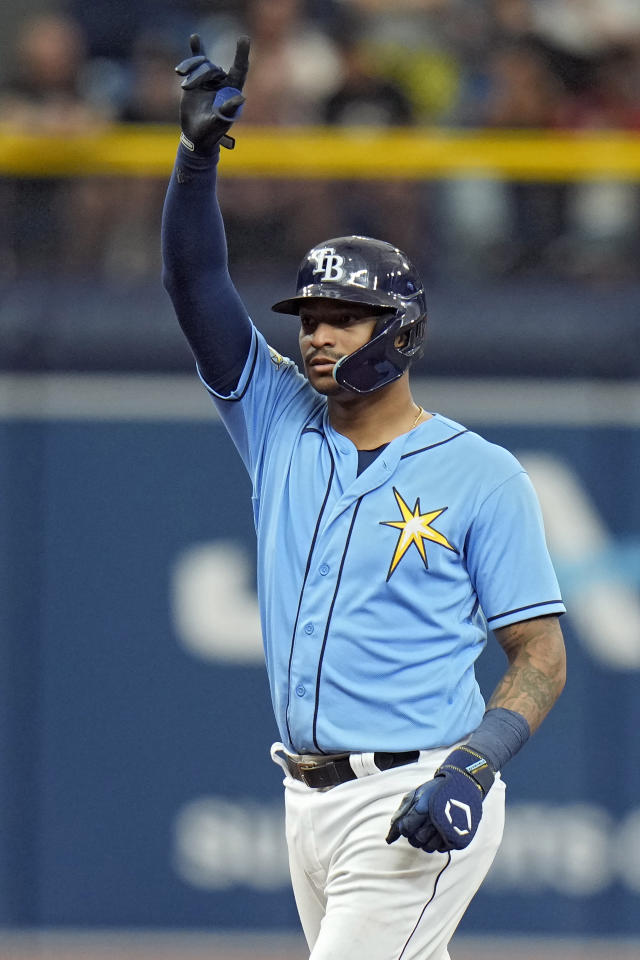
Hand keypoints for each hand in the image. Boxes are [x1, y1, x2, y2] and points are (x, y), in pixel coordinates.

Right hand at [175, 34, 249, 152]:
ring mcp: (210, 80)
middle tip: (186, 88)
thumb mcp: (219, 123)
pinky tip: (194, 38)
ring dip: (190, 67)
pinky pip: (197, 62)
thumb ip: (228, 110)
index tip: (243, 38)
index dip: (241, 54)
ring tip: (179, 73)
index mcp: (232, 91)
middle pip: (212, 68)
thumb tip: (241, 98)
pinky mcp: (197, 79)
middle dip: (199, 75)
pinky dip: (196, 51)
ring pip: (202, 64)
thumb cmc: (211, 132)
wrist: (195, 135)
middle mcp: (223, 83)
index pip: (240, 69)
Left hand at [385, 746, 494, 852]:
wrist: (462, 786)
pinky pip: (441, 849)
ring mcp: (447, 831)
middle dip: (415, 834)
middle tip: (422, 823)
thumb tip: (388, 839)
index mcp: (422, 809)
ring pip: (427, 848)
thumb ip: (401, 814)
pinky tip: (440, 831)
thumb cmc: (435, 790)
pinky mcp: (457, 838)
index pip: (405, 830)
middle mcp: (434, 821)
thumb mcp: (415, 794)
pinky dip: (438, 842)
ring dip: (426, 840)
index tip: (412, 820)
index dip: (406, 827)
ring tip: (430, 827)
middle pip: (416, 841)